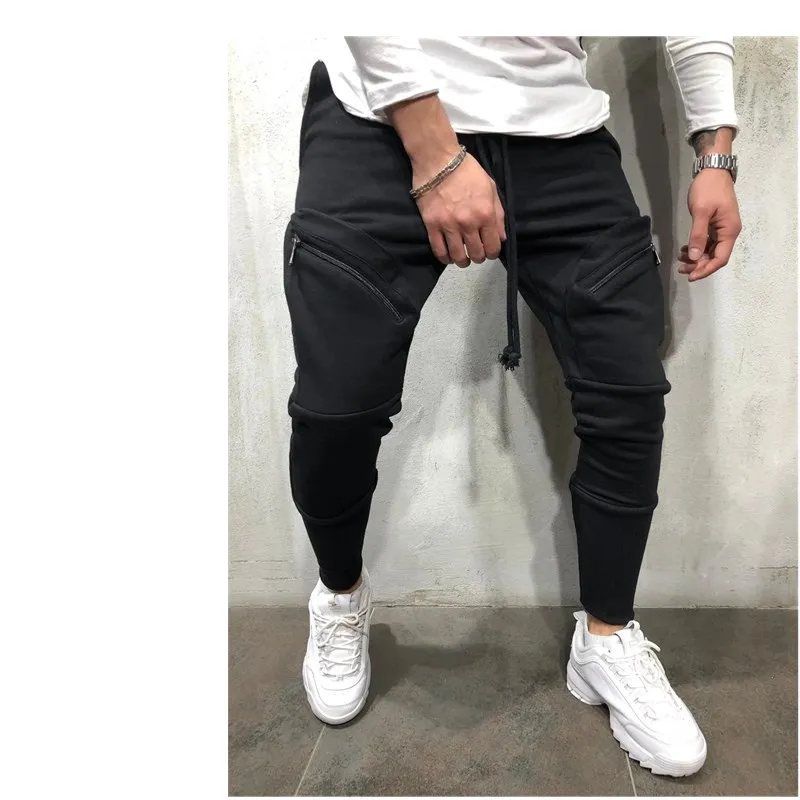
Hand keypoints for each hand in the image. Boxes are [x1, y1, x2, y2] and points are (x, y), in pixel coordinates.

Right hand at [412, 152, 505, 267]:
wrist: (438, 160)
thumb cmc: (467, 171)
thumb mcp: (490, 188)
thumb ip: (498, 214)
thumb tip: (501, 238)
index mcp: (485, 214)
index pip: (493, 246)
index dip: (493, 253)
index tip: (490, 250)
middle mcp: (468, 223)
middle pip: (477, 254)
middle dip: (479, 257)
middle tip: (476, 253)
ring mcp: (449, 226)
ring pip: (458, 256)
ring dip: (463, 261)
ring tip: (463, 258)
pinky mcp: (432, 226)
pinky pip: (439, 251)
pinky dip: (445, 258)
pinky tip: (449, 257)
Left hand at [679, 168, 741, 281]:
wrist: (713, 170)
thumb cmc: (708, 189)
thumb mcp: (701, 212)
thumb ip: (698, 235)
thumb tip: (694, 257)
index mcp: (729, 231)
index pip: (720, 259)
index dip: (706, 270)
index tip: (691, 276)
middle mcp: (728, 233)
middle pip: (715, 257)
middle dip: (698, 265)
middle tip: (681, 268)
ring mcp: (722, 229)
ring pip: (710, 251)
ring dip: (695, 258)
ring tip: (679, 259)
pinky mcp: (715, 225)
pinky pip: (707, 243)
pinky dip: (696, 248)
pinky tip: (684, 249)